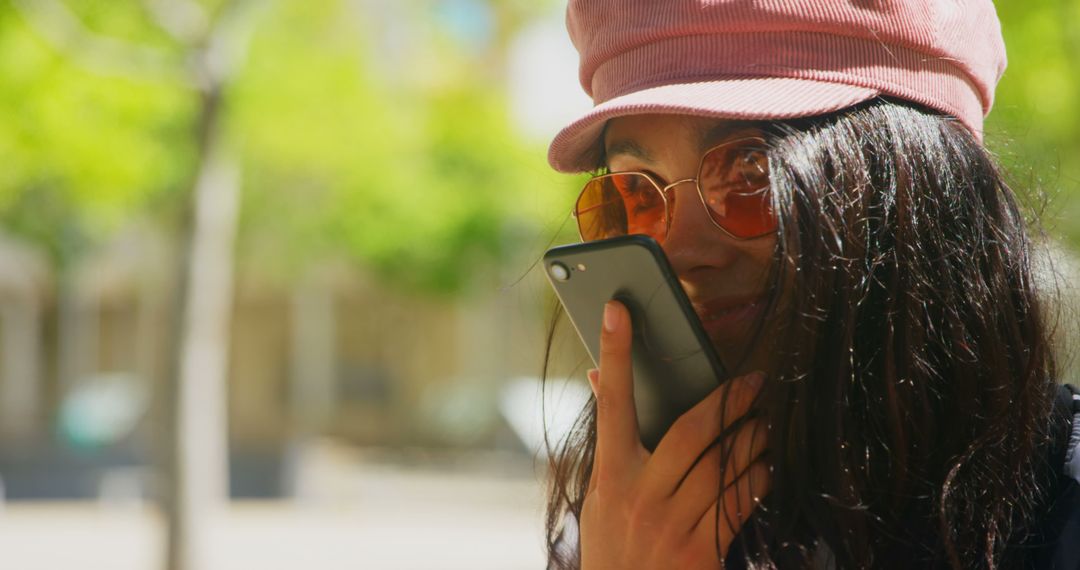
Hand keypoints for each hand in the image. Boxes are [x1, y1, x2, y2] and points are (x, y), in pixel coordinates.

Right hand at [579, 301, 769, 569]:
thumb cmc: (611, 546)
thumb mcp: (599, 495)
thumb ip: (609, 441)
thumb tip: (597, 377)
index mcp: (610, 476)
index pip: (612, 403)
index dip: (614, 353)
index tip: (618, 309)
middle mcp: (640, 496)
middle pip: (691, 432)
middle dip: (728, 401)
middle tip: (755, 381)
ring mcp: (672, 525)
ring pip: (724, 466)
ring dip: (751, 439)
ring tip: (765, 422)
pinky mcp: (701, 551)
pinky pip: (739, 503)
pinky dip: (757, 479)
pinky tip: (765, 465)